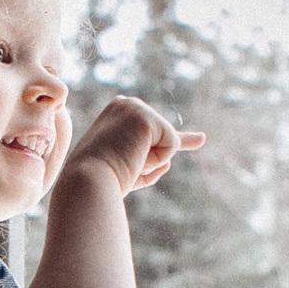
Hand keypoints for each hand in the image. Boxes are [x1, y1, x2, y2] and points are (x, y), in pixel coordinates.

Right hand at [65, 95, 204, 196]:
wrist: (86, 182)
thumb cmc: (101, 181)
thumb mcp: (127, 167)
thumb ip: (150, 161)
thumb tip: (181, 153)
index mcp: (115, 114)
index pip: (153, 129)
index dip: (176, 141)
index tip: (202, 139)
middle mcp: (125, 104)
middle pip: (163, 136)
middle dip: (152, 160)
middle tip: (123, 165)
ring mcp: (134, 108)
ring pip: (168, 140)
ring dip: (152, 161)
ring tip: (125, 163)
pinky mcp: (146, 119)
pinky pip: (172, 144)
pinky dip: (157, 160)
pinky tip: (134, 159)